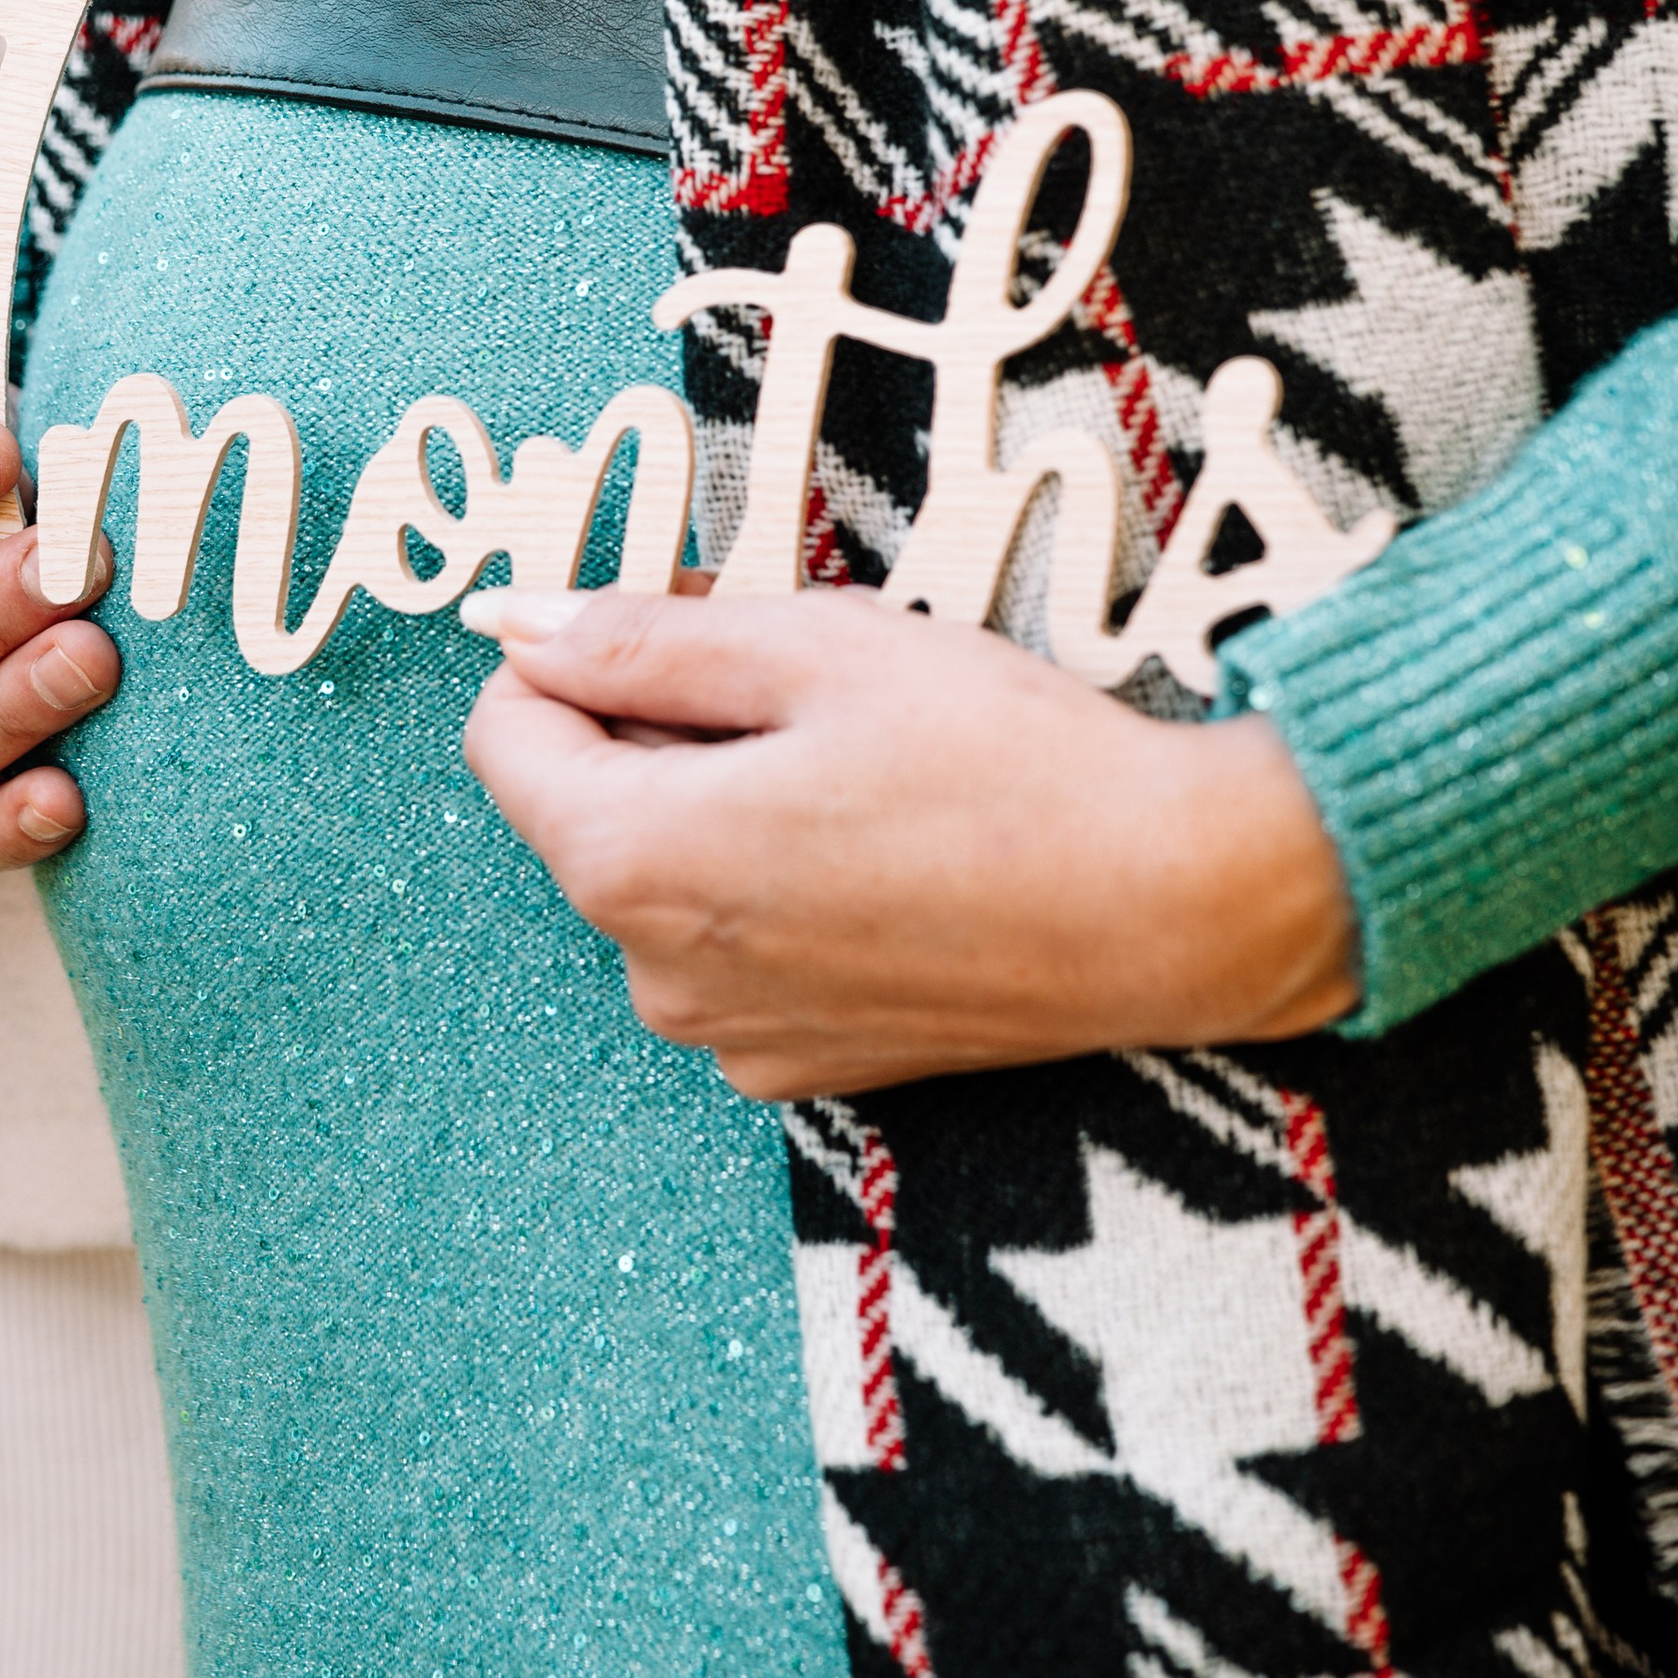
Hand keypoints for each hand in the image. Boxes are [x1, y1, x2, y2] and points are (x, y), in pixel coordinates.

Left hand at [459, 588, 1357, 1097]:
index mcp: (630, 861)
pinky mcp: (802, 1064)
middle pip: (589, 804)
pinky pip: (737, 945)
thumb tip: (519, 624)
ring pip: (666, 873)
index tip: (684, 613)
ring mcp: (729, 1035)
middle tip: (802, 672)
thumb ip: (640, 638)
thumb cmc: (1001, 762)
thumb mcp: (810, 647)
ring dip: (726, 802)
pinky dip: (780, 884)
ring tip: (864, 768)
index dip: (576, 652)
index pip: (504, 733)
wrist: (1174, 908)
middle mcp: (653, 972)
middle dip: (661, 723)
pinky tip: (889, 851)